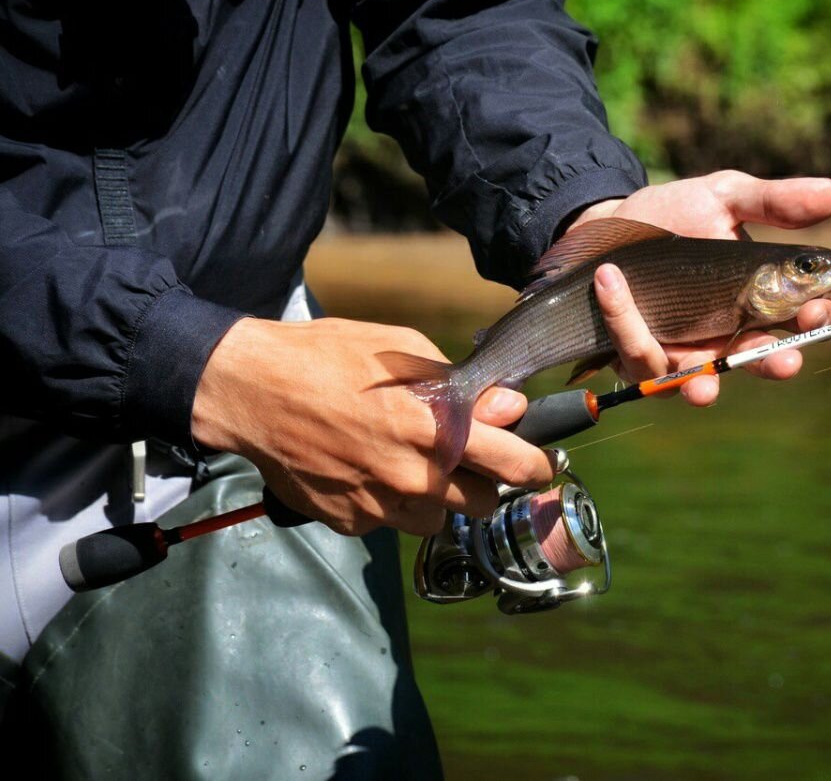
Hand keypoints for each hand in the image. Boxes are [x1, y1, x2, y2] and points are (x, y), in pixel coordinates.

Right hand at [192, 318, 553, 535]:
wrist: (249, 390)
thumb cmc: (327, 358)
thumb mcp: (404, 350)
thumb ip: (463, 386)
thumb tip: (509, 406)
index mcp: (437, 429)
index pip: (515, 466)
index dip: (534, 465)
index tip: (537, 463)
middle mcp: (414, 478)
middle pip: (483, 504)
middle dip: (481, 482)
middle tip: (461, 456)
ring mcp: (380, 507)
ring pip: (437, 519)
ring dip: (434, 497)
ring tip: (405, 461)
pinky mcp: (350, 523)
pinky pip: (389, 523)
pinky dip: (387, 503)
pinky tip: (364, 469)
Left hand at [569, 170, 830, 405]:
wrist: (607, 225)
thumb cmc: (672, 215)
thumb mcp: (722, 198)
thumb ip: (772, 202)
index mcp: (759, 302)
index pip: (803, 321)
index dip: (816, 321)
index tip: (817, 311)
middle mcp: (727, 337)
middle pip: (761, 362)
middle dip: (774, 365)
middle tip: (784, 361)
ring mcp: (684, 353)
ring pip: (698, 380)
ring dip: (702, 383)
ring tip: (703, 379)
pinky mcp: (638, 357)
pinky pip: (639, 356)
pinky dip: (625, 321)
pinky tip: (611, 280)